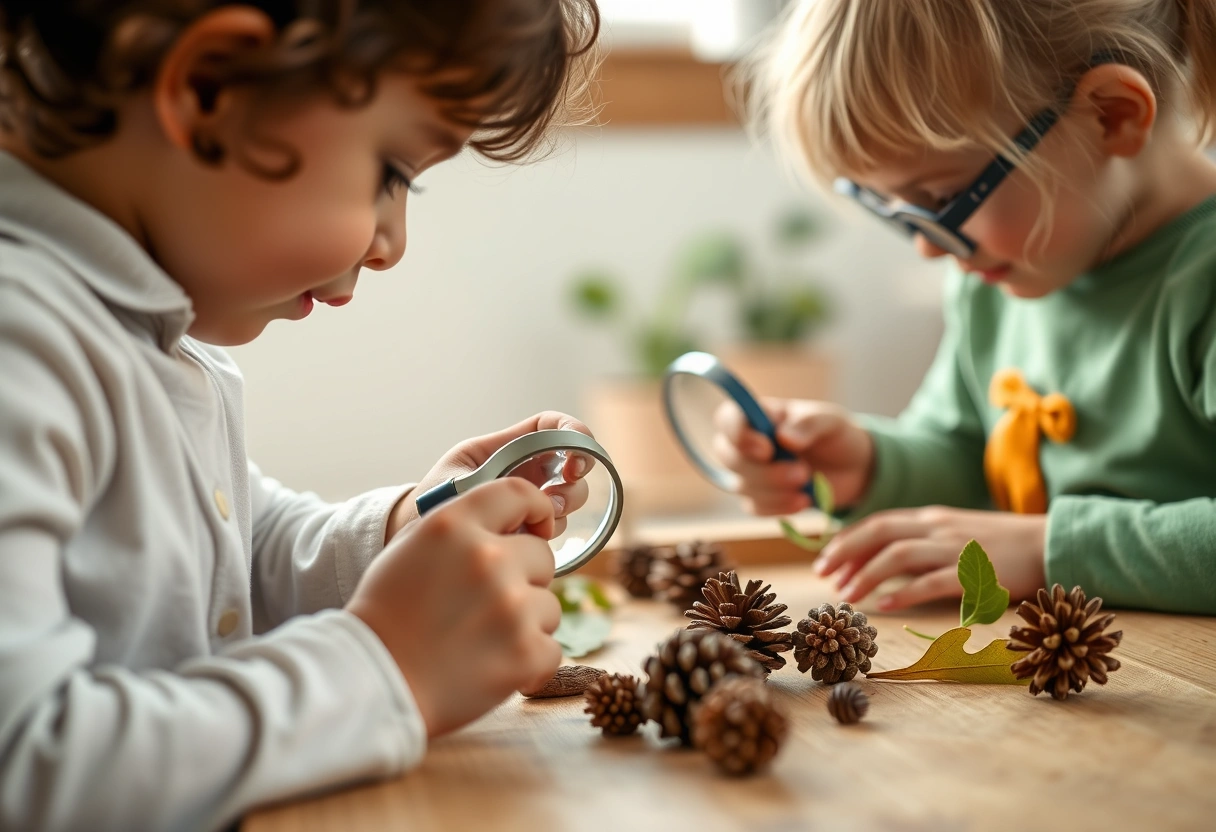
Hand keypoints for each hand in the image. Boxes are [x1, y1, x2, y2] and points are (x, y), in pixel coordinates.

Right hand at [348, 477, 562, 736]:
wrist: (372, 683)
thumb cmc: (385, 618)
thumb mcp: (409, 548)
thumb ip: (459, 528)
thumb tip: (510, 522)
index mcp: (455, 526)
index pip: (519, 493)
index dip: (536, 509)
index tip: (540, 525)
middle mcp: (488, 558)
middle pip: (543, 556)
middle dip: (524, 579)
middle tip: (488, 606)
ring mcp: (511, 606)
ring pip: (549, 606)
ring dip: (527, 624)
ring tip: (483, 642)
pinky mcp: (525, 653)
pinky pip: (552, 649)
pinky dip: (530, 663)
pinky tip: (495, 668)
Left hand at [386, 411, 594, 542]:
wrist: (417, 532)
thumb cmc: (434, 496)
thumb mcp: (460, 478)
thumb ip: (495, 477)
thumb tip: (531, 489)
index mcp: (508, 446)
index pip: (552, 426)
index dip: (574, 434)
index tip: (575, 461)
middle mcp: (526, 468)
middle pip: (572, 462)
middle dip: (575, 480)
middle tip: (557, 500)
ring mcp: (532, 496)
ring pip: (569, 495)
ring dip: (563, 508)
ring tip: (539, 523)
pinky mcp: (531, 525)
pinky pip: (556, 524)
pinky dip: (550, 530)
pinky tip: (529, 537)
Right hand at [712, 398, 874, 514]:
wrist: (851, 467)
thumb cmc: (833, 434)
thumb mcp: (829, 421)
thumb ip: (807, 423)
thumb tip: (783, 438)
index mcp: (757, 416)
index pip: (727, 420)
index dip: (738, 435)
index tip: (767, 449)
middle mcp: (746, 444)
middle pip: (728, 457)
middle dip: (763, 470)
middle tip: (802, 472)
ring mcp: (750, 473)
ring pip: (742, 486)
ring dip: (775, 490)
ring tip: (808, 485)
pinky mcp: (760, 498)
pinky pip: (755, 507)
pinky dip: (779, 507)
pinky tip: (804, 500)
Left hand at [814, 506, 1047, 611]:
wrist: (1049, 544)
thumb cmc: (999, 545)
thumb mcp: (953, 534)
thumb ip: (921, 543)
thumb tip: (881, 561)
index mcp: (930, 518)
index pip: (877, 523)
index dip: (847, 541)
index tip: (825, 563)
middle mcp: (936, 527)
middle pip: (879, 533)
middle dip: (845, 553)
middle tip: (822, 577)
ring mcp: (954, 548)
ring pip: (898, 556)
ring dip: (867, 575)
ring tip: (847, 596)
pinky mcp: (974, 573)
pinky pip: (931, 582)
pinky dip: (904, 593)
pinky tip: (886, 606)